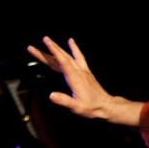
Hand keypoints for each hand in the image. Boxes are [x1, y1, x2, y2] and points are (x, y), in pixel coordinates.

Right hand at [27, 36, 141, 125]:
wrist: (106, 106)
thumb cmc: (92, 107)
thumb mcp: (77, 107)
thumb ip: (64, 101)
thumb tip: (51, 95)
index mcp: (75, 78)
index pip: (63, 62)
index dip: (55, 52)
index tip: (47, 43)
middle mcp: (79, 72)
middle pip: (63, 57)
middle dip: (51, 48)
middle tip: (42, 39)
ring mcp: (83, 71)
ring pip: (68, 56)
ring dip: (58, 48)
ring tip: (48, 40)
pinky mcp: (85, 72)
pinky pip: (78, 57)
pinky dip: (73, 49)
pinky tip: (71, 42)